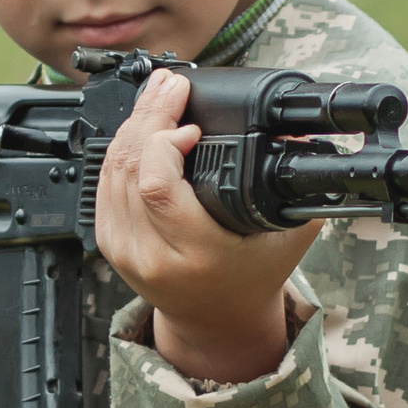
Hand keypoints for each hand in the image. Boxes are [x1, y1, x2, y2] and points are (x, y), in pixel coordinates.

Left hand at [93, 65, 318, 384]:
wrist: (217, 322)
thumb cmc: (254, 276)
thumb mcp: (288, 236)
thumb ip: (300, 191)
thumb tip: (303, 137)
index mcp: (196, 253)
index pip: (158, 186)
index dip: (166, 142)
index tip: (194, 123)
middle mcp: (154, 254)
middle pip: (132, 167)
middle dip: (150, 115)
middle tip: (171, 86)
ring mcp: (125, 250)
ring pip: (112, 170)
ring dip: (133, 125)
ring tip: (159, 95)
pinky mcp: (109, 242)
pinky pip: (104, 183)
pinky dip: (120, 148)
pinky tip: (141, 127)